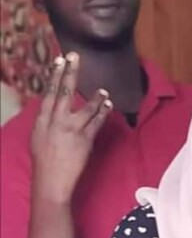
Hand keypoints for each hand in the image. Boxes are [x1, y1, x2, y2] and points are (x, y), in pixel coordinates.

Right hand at [31, 54, 111, 203]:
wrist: (51, 181)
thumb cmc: (44, 160)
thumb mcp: (38, 137)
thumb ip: (45, 121)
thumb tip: (51, 106)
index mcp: (42, 121)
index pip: (49, 93)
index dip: (55, 76)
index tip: (60, 61)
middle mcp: (56, 121)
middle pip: (64, 92)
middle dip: (70, 73)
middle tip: (74, 57)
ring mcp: (72, 130)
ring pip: (86, 107)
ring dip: (96, 97)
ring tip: (103, 91)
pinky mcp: (85, 140)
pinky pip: (97, 122)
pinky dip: (103, 112)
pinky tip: (108, 105)